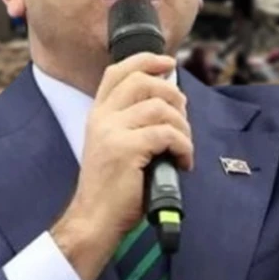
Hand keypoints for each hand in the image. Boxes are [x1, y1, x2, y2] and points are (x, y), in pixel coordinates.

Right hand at [51, 52, 192, 279]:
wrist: (94, 219)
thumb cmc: (114, 187)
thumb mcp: (116, 145)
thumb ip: (132, 121)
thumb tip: (170, 100)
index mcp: (98, 114)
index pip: (118, 71)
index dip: (146, 60)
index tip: (169, 63)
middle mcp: (102, 118)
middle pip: (144, 82)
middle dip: (173, 94)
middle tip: (182, 118)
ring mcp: (112, 132)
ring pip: (161, 108)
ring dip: (183, 127)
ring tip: (183, 147)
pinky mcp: (126, 149)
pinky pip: (167, 134)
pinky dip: (183, 147)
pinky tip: (182, 162)